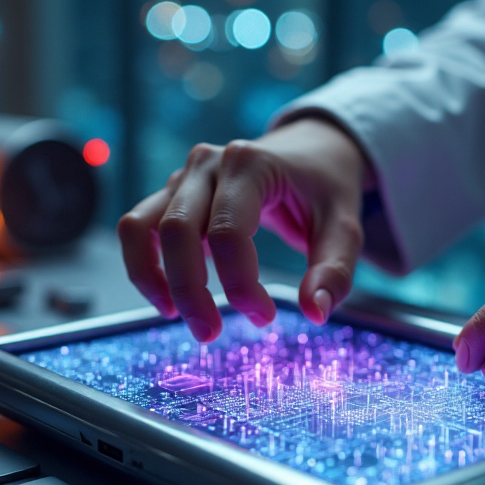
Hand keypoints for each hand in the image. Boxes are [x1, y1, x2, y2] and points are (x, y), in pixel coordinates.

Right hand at [118, 118, 369, 341]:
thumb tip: (314, 312)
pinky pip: (138, 228)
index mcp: (250, 164)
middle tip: (211, 333)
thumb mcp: (346, 227)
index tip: (264, 317)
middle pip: (176, 231)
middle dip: (189, 291)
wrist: (310, 150)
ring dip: (152, 279)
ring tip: (176, 317)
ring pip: (140, 227)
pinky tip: (168, 298)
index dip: (240, 284)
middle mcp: (207, 165)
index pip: (228, 232)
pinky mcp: (171, 194)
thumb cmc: (325, 189)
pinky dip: (143, 265)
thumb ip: (333, 271)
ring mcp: (183, 177)